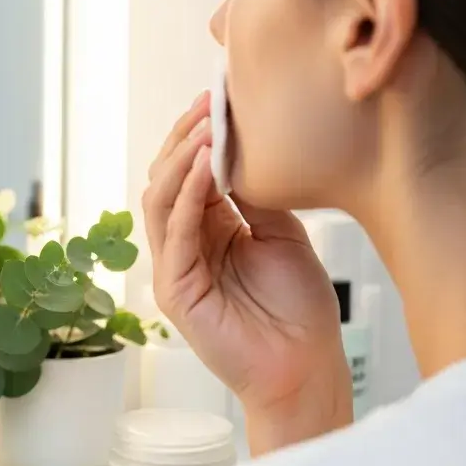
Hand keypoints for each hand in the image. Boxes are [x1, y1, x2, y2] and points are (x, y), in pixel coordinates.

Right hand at [142, 92, 351, 450]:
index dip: (200, 133)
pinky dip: (185, 196)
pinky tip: (205, 169)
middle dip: (185, 136)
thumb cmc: (299, 311)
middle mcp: (184, 245)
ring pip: (159, 199)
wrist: (306, 368)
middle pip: (166, 177)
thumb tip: (243, 145)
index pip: (190, 171)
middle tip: (210, 102)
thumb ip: (256, 195)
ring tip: (206, 128)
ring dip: (180, 159)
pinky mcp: (174, 290)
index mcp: (208, 229)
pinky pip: (172, 232)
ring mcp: (174, 267)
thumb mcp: (282, 234)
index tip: (220, 96)